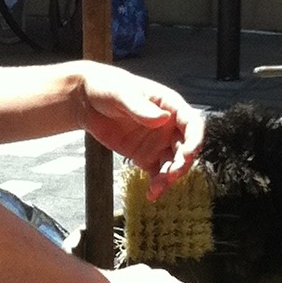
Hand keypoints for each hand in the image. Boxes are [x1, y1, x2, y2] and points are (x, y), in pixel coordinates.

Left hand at [80, 64, 205, 191]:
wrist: (86, 100)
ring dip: (170, 178)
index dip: (195, 140)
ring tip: (157, 189)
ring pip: (173, 164)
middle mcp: (169, 126)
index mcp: (170, 106)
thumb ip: (141, 108)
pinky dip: (157, 185)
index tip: (187, 154)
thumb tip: (163, 119)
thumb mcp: (123, 94)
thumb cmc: (108, 87)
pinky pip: (157, 173)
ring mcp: (158, 143)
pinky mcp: (145, 156)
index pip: (192, 124)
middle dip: (182, 163)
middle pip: (186, 148)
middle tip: (172, 174)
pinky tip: (152, 195)